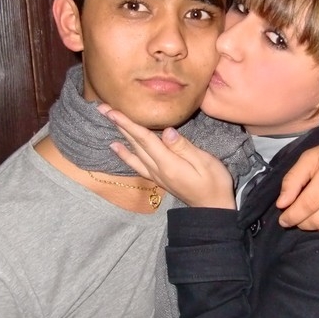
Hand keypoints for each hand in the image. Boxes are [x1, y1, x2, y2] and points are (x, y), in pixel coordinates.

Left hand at [98, 105, 235, 208]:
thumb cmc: (215, 183)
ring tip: (106, 121)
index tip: (113, 111)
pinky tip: (115, 146)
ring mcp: (156, 175)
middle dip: (119, 125)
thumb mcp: (206, 163)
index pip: (145, 139)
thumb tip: (167, 131)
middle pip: (135, 143)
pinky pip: (136, 164)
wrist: (213, 209)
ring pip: (133, 152)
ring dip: (120, 135)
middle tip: (102, 108)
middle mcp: (157, 169)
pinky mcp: (158, 178)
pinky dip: (124, 154)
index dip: (129, 123)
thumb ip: (185, 147)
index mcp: (169, 164)